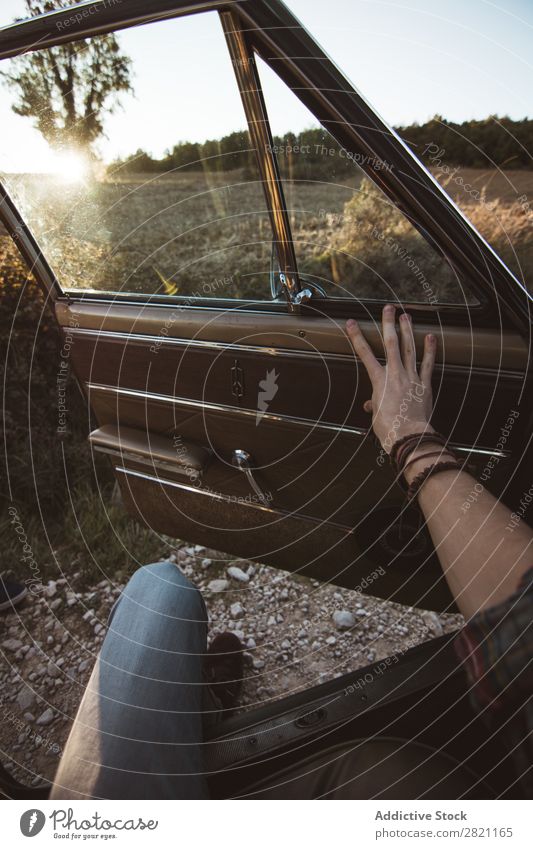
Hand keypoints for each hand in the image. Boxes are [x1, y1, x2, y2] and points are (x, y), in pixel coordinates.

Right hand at [345, 304, 436, 452]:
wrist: (408, 436)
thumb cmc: (389, 428)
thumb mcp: (376, 415)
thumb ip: (374, 404)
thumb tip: (371, 404)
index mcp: (378, 381)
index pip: (364, 354)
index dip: (356, 337)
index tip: (351, 324)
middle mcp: (395, 374)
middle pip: (390, 343)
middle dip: (388, 323)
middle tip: (388, 308)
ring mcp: (411, 377)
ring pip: (409, 348)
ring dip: (407, 330)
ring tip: (406, 315)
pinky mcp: (424, 384)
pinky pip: (427, 363)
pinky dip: (430, 350)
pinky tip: (430, 336)